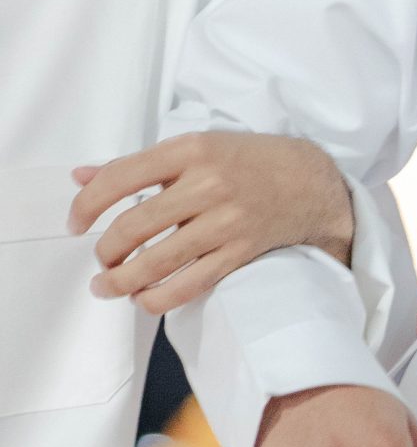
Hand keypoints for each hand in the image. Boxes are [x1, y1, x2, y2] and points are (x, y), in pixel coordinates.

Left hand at [69, 132, 356, 313]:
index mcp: (190, 150)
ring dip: (122, 281)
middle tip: (101, 260)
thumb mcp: (194, 147)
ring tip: (107, 286)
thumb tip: (80, 176)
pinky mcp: (240, 251)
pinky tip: (143, 299)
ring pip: (158, 261)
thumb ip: (137, 164)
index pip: (120, 178)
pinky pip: (190, 284)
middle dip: (106, 251)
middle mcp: (208, 184)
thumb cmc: (246, 161)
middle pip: (134, 226)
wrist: (310, 181)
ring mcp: (226, 221)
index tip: (76, 224)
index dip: (87, 205)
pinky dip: (159, 298)